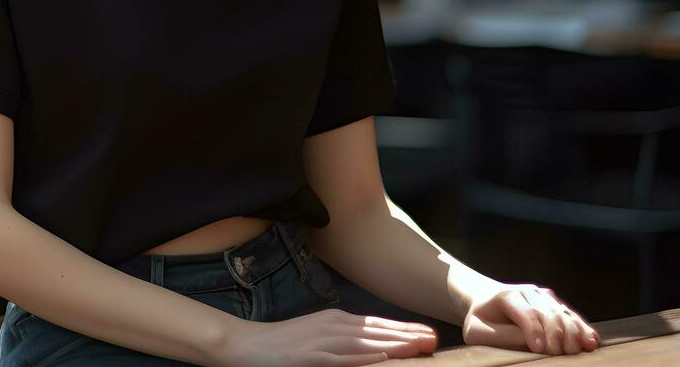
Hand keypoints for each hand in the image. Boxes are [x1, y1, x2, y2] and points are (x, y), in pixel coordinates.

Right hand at [217, 306, 438, 365]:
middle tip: (435, 340)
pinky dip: (361, 357)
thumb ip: (344, 339)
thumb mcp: (317, 336)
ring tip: (419, 347)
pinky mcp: (307, 356)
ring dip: (393, 344)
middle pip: (376, 331)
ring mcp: (320, 341)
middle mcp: (331, 326)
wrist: (244, 343)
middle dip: (407, 336)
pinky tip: (380, 357)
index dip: (404, 330)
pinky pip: (339, 358)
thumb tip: (374, 345)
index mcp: (335, 321)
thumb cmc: (283, 344)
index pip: (377, 325)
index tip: (429, 335)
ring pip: (364, 343)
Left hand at [460, 281, 600, 355]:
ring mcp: (544, 297)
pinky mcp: (556, 304)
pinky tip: (591, 341)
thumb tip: (531, 344)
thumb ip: (502, 336)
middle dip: (556, 334)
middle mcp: (528, 293)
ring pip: (563, 313)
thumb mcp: (479, 330)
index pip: (525, 313)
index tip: (539, 348)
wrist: (487, 301)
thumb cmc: (482, 321)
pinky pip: (573, 316)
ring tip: (576, 350)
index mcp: (507, 297)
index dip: (534, 330)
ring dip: (573, 332)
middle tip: (559, 354)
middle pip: (548, 313)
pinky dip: (583, 328)